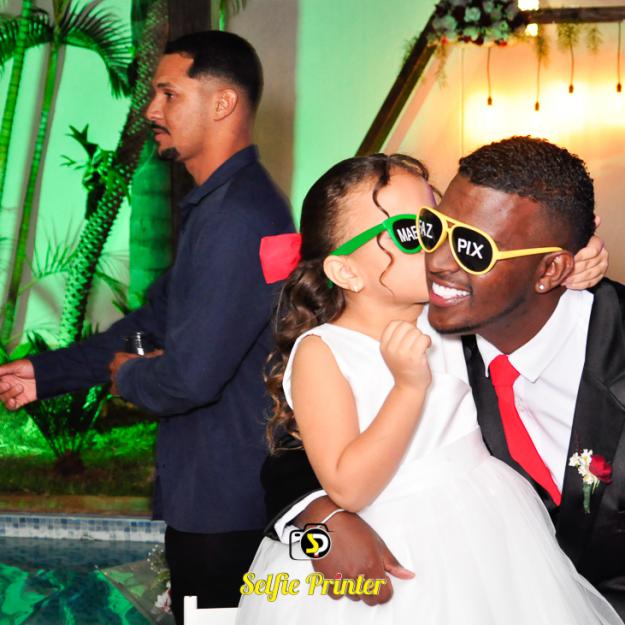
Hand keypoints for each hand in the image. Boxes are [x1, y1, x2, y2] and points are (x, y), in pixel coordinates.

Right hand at [0, 359, 36, 409]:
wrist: (47, 375)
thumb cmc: (33, 367)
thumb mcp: (16, 365)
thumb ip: (2, 369)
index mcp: (4, 376)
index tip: (1, 381)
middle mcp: (8, 385)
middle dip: (1, 389)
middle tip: (8, 384)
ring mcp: (14, 393)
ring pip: (3, 398)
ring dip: (10, 394)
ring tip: (21, 387)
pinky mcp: (21, 400)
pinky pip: (11, 407)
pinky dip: (10, 405)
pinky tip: (14, 401)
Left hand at [108, 349, 162, 394]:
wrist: (140, 379)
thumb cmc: (143, 366)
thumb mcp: (149, 358)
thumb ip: (153, 355)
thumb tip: (160, 351)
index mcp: (119, 358)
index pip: (120, 356)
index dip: (126, 359)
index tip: (132, 361)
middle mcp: (114, 367)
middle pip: (114, 367)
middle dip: (121, 369)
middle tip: (130, 372)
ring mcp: (113, 378)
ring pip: (114, 378)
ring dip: (120, 379)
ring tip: (130, 382)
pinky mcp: (114, 389)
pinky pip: (114, 390)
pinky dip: (118, 391)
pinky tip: (125, 391)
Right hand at [295, 497, 413, 605]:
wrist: (327, 520)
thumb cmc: (352, 528)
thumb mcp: (377, 543)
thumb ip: (393, 563)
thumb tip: (408, 575)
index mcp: (371, 567)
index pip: (384, 596)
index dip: (385, 589)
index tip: (382, 581)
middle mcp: (356, 575)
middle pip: (369, 600)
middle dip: (371, 590)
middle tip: (367, 574)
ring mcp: (340, 578)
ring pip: (352, 597)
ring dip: (354, 588)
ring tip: (351, 568)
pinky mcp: (325, 578)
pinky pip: (336, 594)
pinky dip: (338, 587)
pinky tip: (339, 571)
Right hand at [380, 320, 430, 391]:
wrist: (409, 386)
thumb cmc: (404, 368)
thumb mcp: (391, 352)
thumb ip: (394, 338)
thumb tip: (406, 324)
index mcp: (384, 345)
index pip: (394, 323)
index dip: (404, 327)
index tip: (408, 337)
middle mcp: (391, 348)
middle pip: (406, 326)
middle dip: (414, 332)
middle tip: (415, 342)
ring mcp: (402, 352)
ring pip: (416, 331)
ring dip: (421, 338)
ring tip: (420, 347)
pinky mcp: (414, 357)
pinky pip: (424, 338)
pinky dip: (428, 342)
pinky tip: (425, 349)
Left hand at [565, 220, 607, 289]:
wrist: (577, 254)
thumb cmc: (575, 244)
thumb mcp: (576, 235)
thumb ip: (584, 228)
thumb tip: (596, 219)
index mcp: (597, 243)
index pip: (593, 250)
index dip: (581, 256)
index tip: (570, 259)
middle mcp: (603, 254)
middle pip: (590, 264)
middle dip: (575, 269)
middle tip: (563, 273)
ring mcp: (602, 266)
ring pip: (591, 274)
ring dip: (576, 278)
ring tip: (564, 279)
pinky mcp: (599, 276)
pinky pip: (592, 282)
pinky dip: (580, 285)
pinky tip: (570, 284)